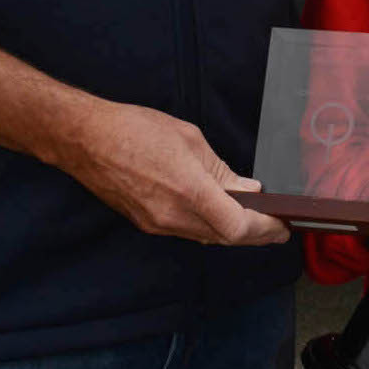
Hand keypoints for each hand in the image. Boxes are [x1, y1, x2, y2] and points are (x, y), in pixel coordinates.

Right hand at [68, 101, 290, 246]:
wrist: (86, 140)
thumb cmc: (135, 129)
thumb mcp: (189, 139)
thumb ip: (220, 169)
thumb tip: (246, 189)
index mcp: (190, 191)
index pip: (237, 227)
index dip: (265, 230)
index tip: (282, 226)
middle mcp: (174, 216)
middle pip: (225, 239)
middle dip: (255, 236)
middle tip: (276, 230)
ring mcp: (158, 224)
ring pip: (206, 238)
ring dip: (231, 232)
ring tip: (253, 221)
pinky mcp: (146, 223)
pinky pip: (186, 232)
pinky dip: (208, 226)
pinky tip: (217, 214)